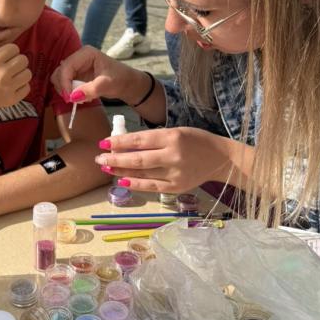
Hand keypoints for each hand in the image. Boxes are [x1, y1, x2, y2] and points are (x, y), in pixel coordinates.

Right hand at [0, 28, 30, 112]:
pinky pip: (27, 87)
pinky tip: (11, 85)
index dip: (9, 51)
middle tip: (8, 65)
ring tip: (11, 75)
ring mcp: (8, 88)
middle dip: (17, 61)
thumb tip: (11, 30)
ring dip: (21, 73)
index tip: (2, 57)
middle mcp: (2, 74)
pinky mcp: (12, 99)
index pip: (15, 48)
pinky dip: (21, 86)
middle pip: (24, 60)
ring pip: (28, 73)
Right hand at [51, 45, 143, 103]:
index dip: (65, 82)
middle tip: (71, 100)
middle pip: (60, 71)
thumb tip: (72, 97)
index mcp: (86, 53)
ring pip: (59, 77)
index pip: (67, 66)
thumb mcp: (106, 85)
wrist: (127, 84)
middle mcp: (78, 57)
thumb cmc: (120, 79)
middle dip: (63, 86)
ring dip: (65, 89)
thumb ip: (89, 90)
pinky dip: (68, 91)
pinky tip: (79, 96)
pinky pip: (65, 83)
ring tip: (77, 98)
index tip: (69, 97)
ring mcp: (76, 66)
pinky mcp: (76, 75)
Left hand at [94, 126, 249, 192]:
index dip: (119, 142)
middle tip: (99, 159)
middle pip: (138, 158)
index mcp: (172, 137)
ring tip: (106, 168)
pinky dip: (135, 184)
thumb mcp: (176, 132)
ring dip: (121, 171)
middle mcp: (172, 155)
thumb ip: (153, 138)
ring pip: (142, 173)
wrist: (221, 158)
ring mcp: (175, 173)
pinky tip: (122, 180)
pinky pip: (151, 187)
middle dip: (115, 158)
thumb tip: (125, 144)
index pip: (139, 140)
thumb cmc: (195, 140)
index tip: (103, 143)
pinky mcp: (176, 187)